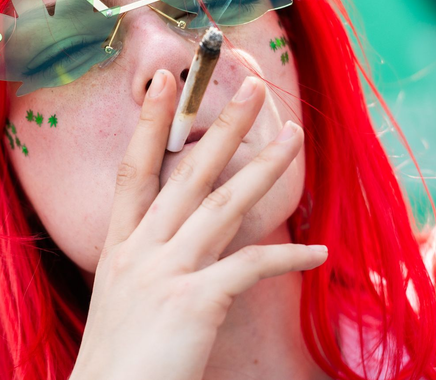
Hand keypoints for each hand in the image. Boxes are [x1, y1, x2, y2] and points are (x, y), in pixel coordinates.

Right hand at [71, 70, 327, 379]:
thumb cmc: (118, 358)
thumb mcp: (122, 297)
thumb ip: (149, 262)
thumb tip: (181, 241)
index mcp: (120, 246)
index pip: (134, 169)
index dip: (147, 122)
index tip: (163, 82)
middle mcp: (141, 250)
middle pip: (188, 173)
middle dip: (223, 125)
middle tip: (252, 86)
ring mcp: (167, 272)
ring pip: (224, 204)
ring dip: (264, 166)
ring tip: (293, 136)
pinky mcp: (195, 302)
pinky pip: (252, 266)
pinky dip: (288, 256)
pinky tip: (317, 250)